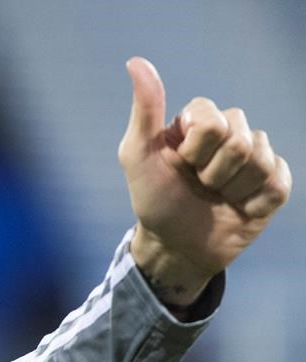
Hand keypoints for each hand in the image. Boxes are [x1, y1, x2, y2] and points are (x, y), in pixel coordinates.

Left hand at [118, 57, 291, 305]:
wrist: (176, 247)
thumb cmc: (153, 200)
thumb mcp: (137, 155)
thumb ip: (144, 110)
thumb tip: (136, 62)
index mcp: (200, 122)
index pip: (214, 120)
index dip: (196, 149)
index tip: (180, 164)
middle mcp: (230, 135)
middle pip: (240, 138)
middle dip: (213, 171)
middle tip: (198, 185)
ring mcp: (255, 159)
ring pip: (260, 160)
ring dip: (231, 188)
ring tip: (215, 198)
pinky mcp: (274, 185)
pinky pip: (278, 182)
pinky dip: (253, 202)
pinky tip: (238, 208)